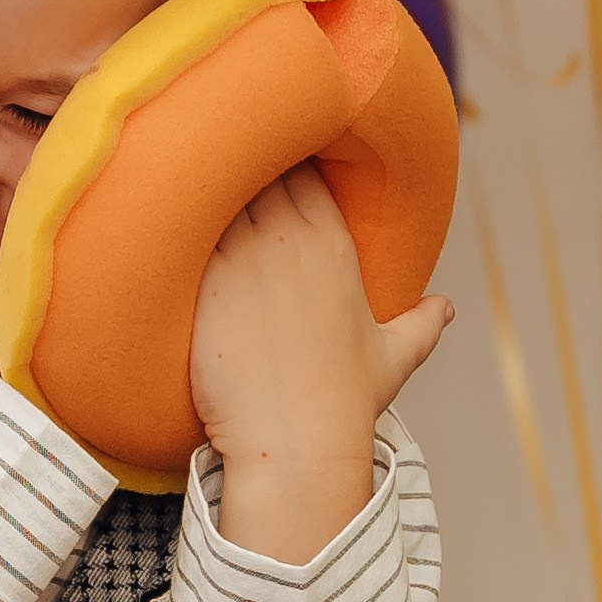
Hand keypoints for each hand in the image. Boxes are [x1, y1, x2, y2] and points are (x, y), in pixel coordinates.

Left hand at [190, 166, 451, 564]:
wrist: (293, 442)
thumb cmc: (344, 404)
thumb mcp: (395, 358)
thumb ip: (421, 324)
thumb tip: (447, 308)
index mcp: (332, 245)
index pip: (304, 172)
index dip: (279, 159)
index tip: (261, 159)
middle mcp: (289, 240)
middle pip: (254, 169)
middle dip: (234, 161)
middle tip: (211, 161)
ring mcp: (243, 257)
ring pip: (213, 191)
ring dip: (198, 187)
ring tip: (176, 183)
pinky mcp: (203, 283)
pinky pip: (179, 230)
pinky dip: (168, 220)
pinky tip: (153, 217)